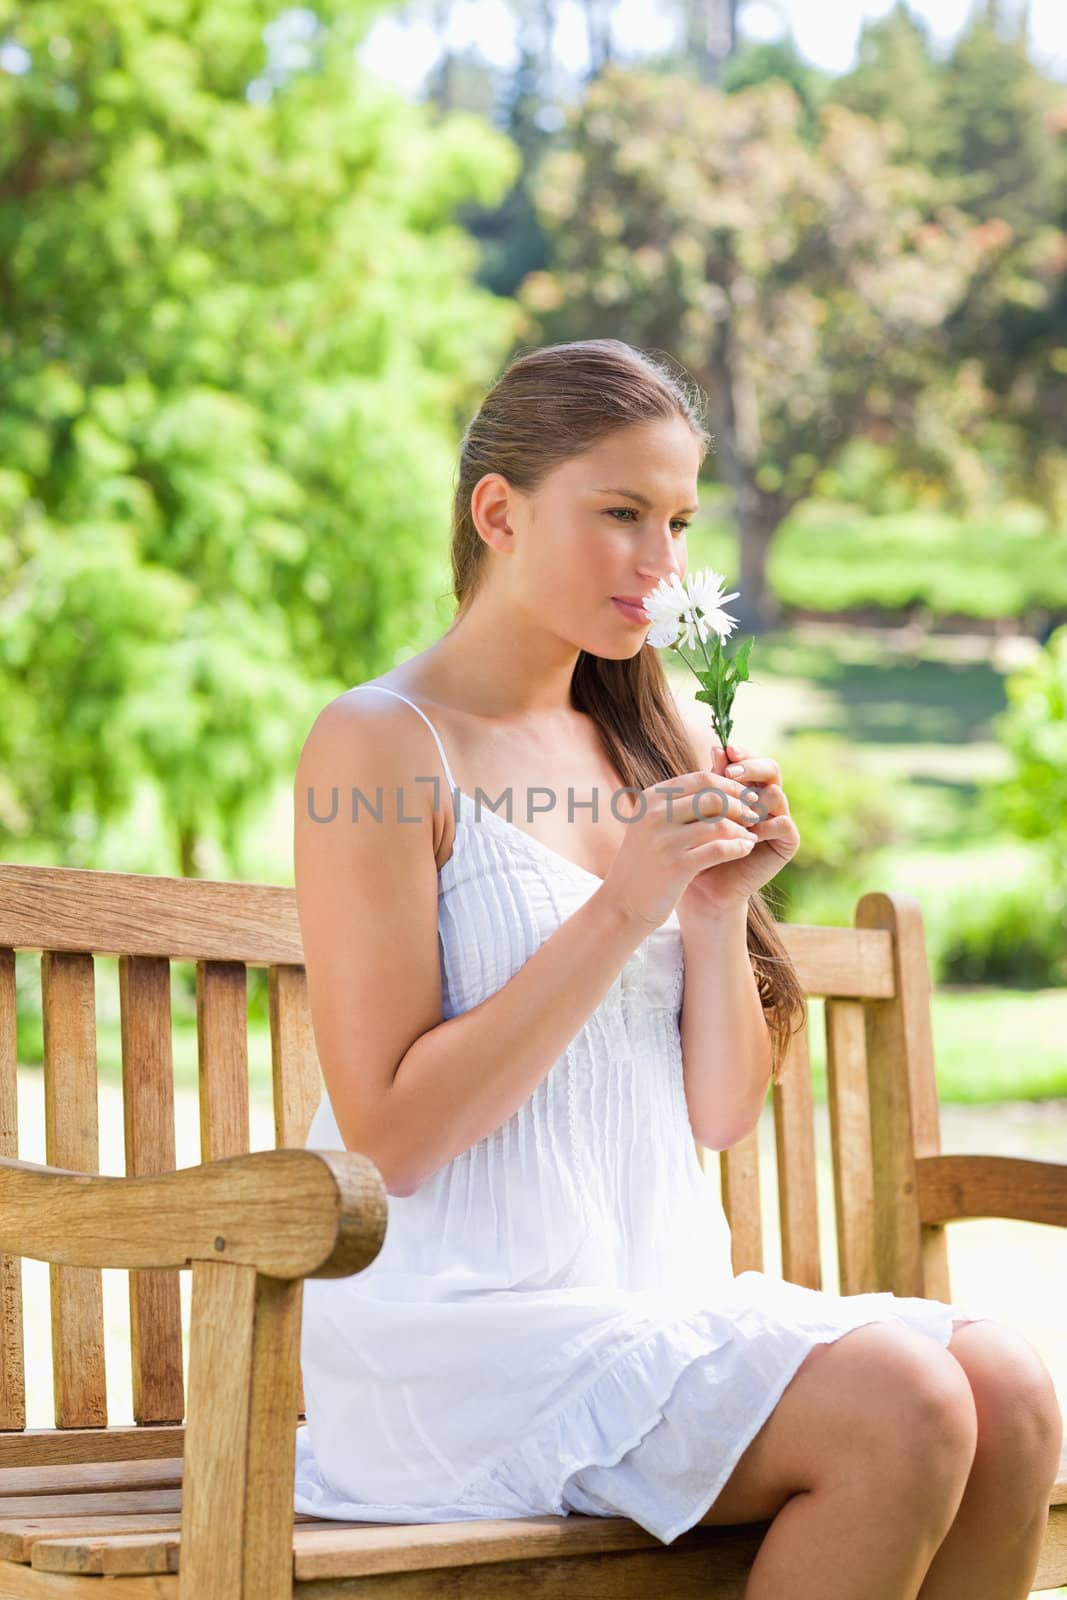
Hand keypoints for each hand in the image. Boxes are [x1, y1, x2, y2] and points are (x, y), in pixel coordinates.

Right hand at [599, 768, 761, 930]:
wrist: (623, 903)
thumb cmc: (647, 860)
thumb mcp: (655, 824)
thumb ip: (682, 802)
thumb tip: (721, 782)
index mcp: (651, 798)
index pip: (702, 779)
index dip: (731, 786)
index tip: (747, 798)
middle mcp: (654, 814)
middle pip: (712, 796)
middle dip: (740, 804)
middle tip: (754, 815)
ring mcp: (664, 840)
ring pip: (718, 822)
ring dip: (742, 827)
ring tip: (752, 834)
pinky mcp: (675, 866)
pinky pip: (718, 849)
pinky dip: (738, 847)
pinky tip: (746, 848)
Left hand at [677, 741, 799, 919]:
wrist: (702, 886)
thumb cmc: (696, 845)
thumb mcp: (702, 809)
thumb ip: (712, 782)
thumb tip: (717, 748)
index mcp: (747, 788)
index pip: (752, 760)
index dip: (742, 754)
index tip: (725, 749)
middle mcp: (766, 800)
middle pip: (771, 769)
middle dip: (751, 767)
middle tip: (730, 771)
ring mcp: (779, 819)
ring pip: (776, 794)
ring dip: (753, 799)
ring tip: (733, 811)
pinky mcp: (787, 842)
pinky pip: (783, 824)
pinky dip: (765, 825)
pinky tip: (747, 832)